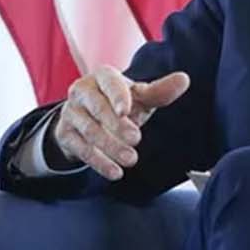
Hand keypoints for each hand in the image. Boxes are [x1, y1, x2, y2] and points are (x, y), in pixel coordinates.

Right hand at [49, 67, 190, 180]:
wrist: (88, 117)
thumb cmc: (119, 103)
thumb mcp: (140, 97)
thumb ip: (160, 91)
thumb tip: (184, 80)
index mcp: (102, 77)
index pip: (109, 82)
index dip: (117, 96)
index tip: (126, 110)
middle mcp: (82, 91)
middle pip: (97, 108)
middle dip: (116, 125)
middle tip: (136, 140)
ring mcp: (70, 112)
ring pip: (89, 130)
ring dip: (110, 146)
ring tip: (131, 159)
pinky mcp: (65, 133)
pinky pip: (81, 148)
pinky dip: (98, 162)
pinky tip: (114, 172)